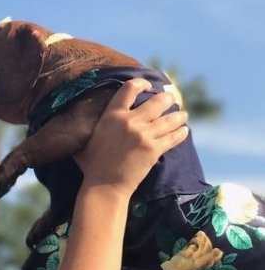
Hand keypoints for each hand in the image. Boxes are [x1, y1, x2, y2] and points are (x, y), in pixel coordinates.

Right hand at [74, 79, 188, 197]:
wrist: (104, 186)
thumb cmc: (91, 166)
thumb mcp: (86, 140)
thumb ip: (92, 127)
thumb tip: (85, 119)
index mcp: (112, 115)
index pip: (130, 88)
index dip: (142, 83)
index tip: (148, 85)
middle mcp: (130, 122)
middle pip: (157, 101)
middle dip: (168, 99)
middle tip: (172, 100)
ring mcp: (144, 135)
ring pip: (169, 119)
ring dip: (179, 116)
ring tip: (183, 115)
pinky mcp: (154, 150)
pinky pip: (173, 137)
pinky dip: (181, 133)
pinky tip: (183, 131)